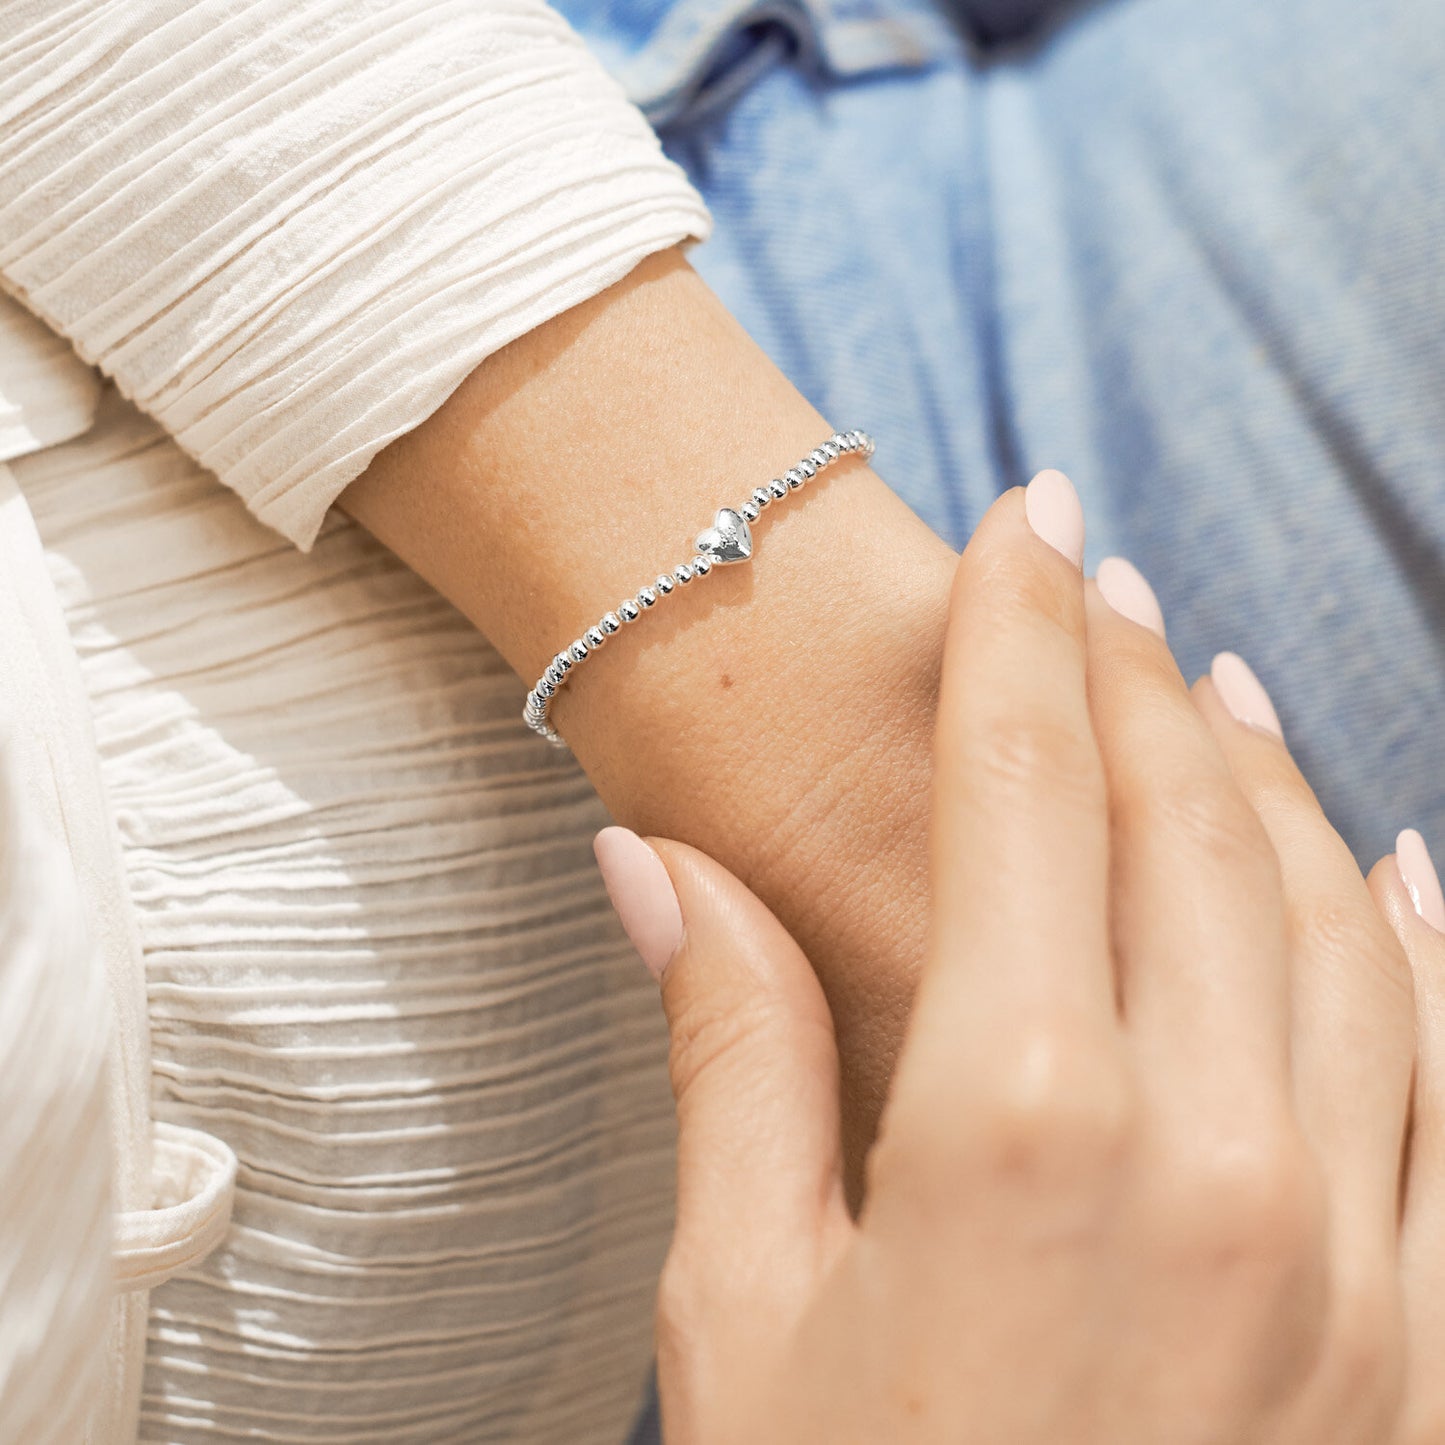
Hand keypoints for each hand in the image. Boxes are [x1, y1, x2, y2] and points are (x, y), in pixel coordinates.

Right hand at [593, 471, 1444, 1442]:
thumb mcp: (744, 1304)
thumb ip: (729, 1049)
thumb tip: (654, 866)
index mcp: (1016, 1122)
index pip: (1022, 785)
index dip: (1018, 628)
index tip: (1025, 519)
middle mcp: (1214, 1153)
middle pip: (1183, 819)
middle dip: (1129, 667)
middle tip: (1090, 576)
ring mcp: (1353, 1246)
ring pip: (1338, 915)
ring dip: (1266, 774)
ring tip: (1205, 680)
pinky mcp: (1423, 1334)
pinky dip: (1424, 937)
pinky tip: (1392, 855)